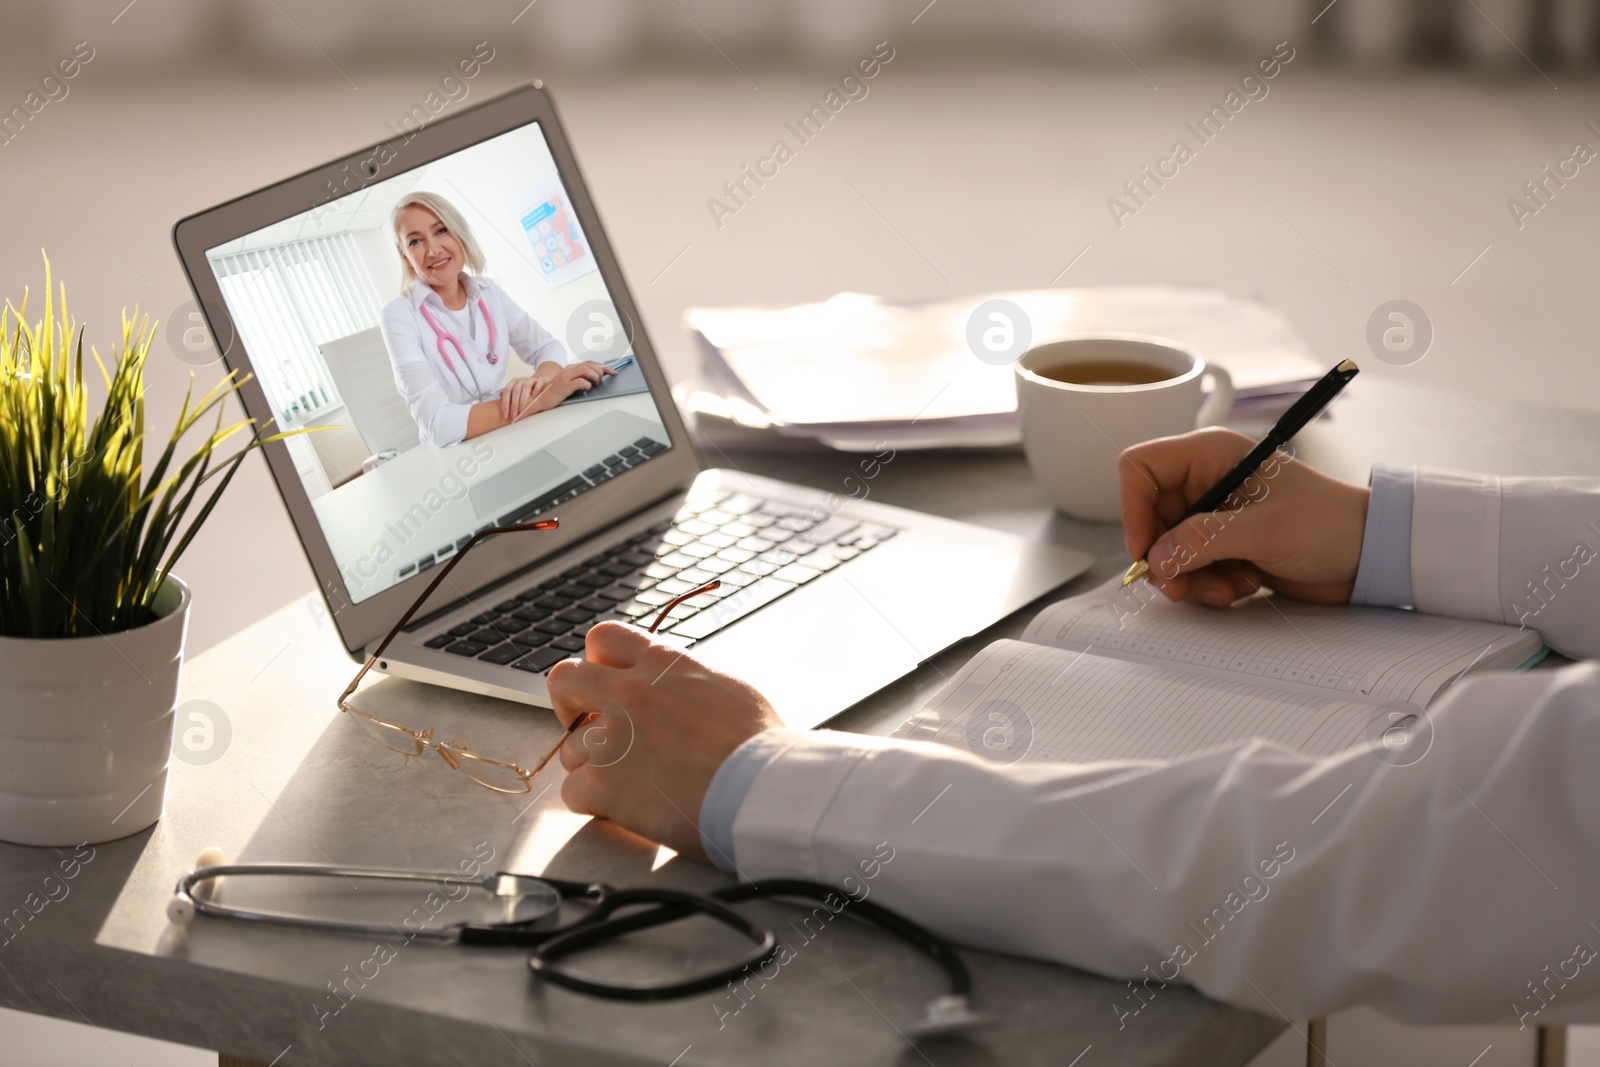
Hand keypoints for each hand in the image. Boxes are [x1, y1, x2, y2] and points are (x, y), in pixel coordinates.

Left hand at [499, 375, 544, 420]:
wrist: (540, 387)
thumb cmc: (526, 393)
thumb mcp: (516, 395)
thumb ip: (508, 395)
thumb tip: (500, 396)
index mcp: (514, 382)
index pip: (507, 391)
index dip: (505, 403)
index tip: (505, 415)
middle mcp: (522, 380)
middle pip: (516, 390)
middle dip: (514, 404)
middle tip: (514, 415)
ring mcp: (531, 380)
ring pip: (526, 386)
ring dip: (523, 399)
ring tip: (522, 410)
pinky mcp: (541, 380)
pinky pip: (539, 382)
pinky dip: (536, 389)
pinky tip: (534, 397)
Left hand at [546, 622, 781, 860]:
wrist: (762, 788)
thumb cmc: (758, 745)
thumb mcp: (727, 687)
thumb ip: (688, 682)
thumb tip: (678, 691)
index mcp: (663, 664)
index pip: (604, 638)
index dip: (599, 663)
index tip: (609, 684)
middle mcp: (630, 692)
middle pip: (564, 679)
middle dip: (570, 705)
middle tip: (589, 728)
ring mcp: (612, 737)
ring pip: (569, 748)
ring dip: (592, 766)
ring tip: (629, 783)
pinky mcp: (604, 782)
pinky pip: (572, 792)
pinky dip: (595, 804)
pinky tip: (625, 808)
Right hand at [560, 360, 616, 392]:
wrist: (540, 398)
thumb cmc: (556, 392)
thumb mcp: (570, 382)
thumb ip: (580, 378)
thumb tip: (597, 378)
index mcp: (571, 368)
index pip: (590, 363)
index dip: (603, 366)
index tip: (613, 371)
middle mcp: (569, 370)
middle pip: (589, 365)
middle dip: (601, 371)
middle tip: (603, 380)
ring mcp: (565, 378)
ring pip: (585, 370)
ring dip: (595, 376)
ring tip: (596, 384)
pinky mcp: (564, 386)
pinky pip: (579, 382)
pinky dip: (587, 384)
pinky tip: (588, 388)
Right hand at [1119, 427, 1369, 605]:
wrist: (1369, 554)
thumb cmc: (1329, 524)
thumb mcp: (1264, 530)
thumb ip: (1204, 541)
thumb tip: (1156, 558)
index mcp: (1210, 455)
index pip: (1140, 469)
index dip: (1133, 509)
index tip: (1145, 550)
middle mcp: (1205, 481)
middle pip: (1149, 518)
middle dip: (1164, 558)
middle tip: (1182, 587)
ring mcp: (1212, 515)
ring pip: (1166, 549)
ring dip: (1189, 578)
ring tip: (1226, 589)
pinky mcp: (1222, 545)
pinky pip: (1189, 567)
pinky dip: (1206, 585)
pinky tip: (1240, 586)